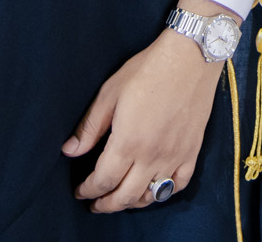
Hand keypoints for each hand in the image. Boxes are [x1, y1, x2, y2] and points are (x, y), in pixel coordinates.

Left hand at [63, 0, 236, 211]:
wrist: (190, 57)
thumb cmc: (148, 70)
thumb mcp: (110, 93)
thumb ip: (90, 127)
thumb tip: (70, 150)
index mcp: (128, 142)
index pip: (103, 180)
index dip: (89, 190)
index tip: (80, 192)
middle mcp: (152, 155)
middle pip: (125, 196)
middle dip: (106, 204)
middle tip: (95, 204)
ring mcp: (175, 156)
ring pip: (152, 196)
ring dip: (132, 202)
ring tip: (120, 198)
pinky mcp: (192, 151)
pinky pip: (179, 184)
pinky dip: (165, 193)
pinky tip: (154, 188)